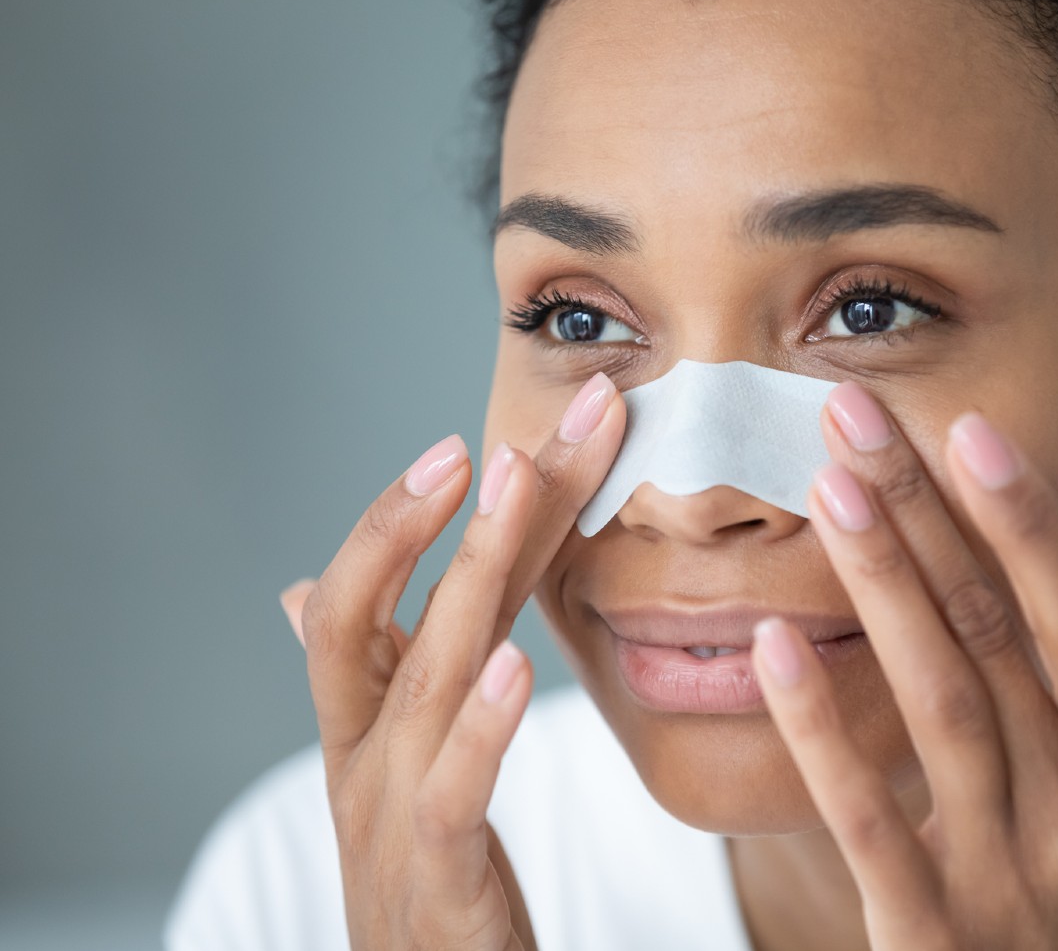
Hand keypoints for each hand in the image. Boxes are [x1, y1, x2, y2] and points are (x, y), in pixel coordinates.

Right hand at [278, 371, 624, 950]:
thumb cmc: (428, 874)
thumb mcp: (405, 762)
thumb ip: (385, 671)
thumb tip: (293, 591)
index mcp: (364, 720)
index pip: (395, 591)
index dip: (440, 511)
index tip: (510, 433)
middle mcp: (364, 753)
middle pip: (378, 609)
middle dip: (434, 509)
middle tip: (513, 424)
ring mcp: (389, 815)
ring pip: (418, 675)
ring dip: (468, 567)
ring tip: (514, 484)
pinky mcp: (435, 883)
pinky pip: (453, 793)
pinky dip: (480, 726)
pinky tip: (512, 664)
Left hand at [750, 382, 1057, 949]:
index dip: (1027, 523)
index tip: (971, 431)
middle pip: (991, 635)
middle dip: (923, 515)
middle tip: (854, 416)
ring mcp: (1002, 870)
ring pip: (938, 700)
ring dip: (881, 586)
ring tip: (828, 489)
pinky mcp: (929, 931)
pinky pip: (866, 817)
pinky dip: (822, 730)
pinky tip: (774, 647)